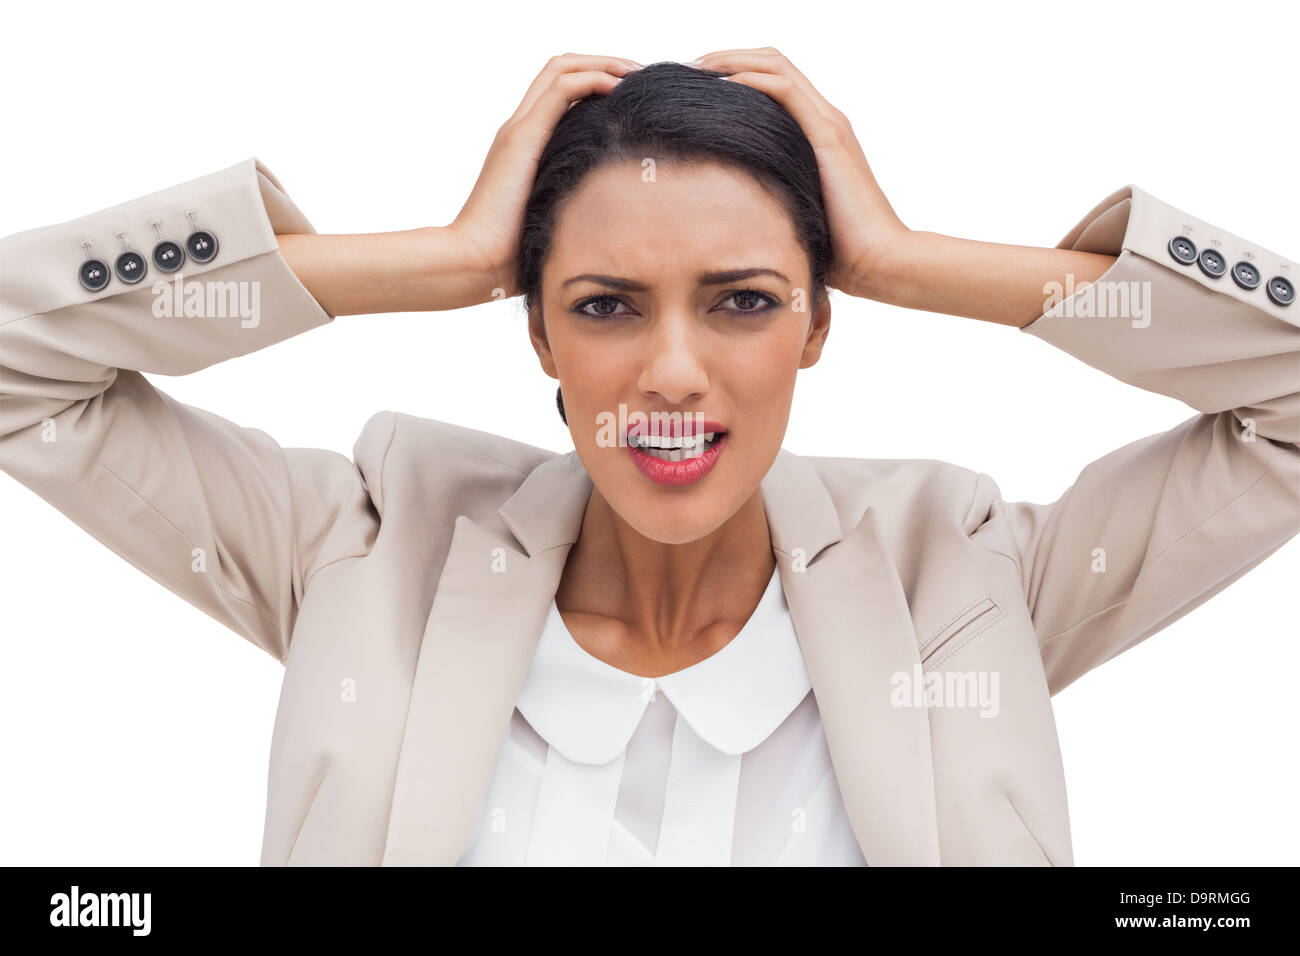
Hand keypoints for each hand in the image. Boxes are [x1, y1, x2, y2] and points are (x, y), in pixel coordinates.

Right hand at [449, 53, 642, 299]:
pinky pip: (561, 90)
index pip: (560, 91)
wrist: (476, 262)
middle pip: (561, 68)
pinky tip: (619, 87)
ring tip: (636, 72)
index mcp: (525, 145)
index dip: (597, 79)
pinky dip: (593, 79)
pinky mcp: (522, 139)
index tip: (634, 92)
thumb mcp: (553, 222)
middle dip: (604, 62)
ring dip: (603, 63)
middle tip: (640, 73)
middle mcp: (520, 128)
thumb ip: (573, 209)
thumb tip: (613, 224)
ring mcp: (518, 130)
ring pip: (561, 68)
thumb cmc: (513, 256)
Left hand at [688, 47, 908, 299]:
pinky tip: (724, 84)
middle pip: (773, 63)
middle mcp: (826, 119)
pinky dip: (753, 80)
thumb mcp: (795, 215)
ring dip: (733, 60)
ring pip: (777, 66)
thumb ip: (772, 200)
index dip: (737, 71)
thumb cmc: (839, 250)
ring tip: (698, 67)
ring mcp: (828, 124)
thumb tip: (732, 215)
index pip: (776, 81)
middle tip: (690, 67)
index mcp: (819, 133)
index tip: (697, 84)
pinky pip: (786, 91)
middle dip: (728, 57)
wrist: (878, 261)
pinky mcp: (828, 138)